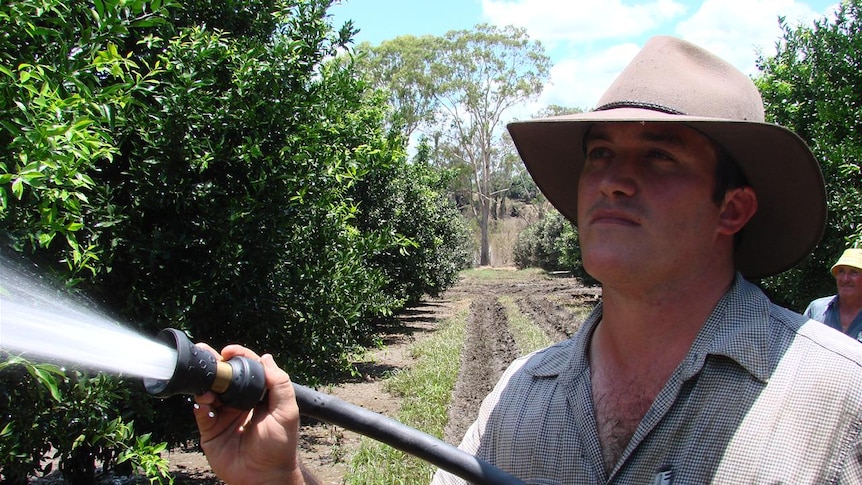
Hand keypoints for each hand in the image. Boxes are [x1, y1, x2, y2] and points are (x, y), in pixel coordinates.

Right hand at [193, 344, 304, 484]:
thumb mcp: (286, 411)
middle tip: (206, 354)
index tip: (229, 350)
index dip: (238, 356)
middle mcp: (239, 401)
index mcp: (258, 394)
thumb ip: (279, 384)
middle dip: (214, 364)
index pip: (247, 368)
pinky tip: (205, 404)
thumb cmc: (280, 445)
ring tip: (207, 386)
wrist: (265, 475)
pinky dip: (200, 405)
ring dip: (205, 384)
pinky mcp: (211, 430)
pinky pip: (201, 413)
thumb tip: (267, 358)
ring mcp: (224, 414)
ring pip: (209, 392)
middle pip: (224, 377)